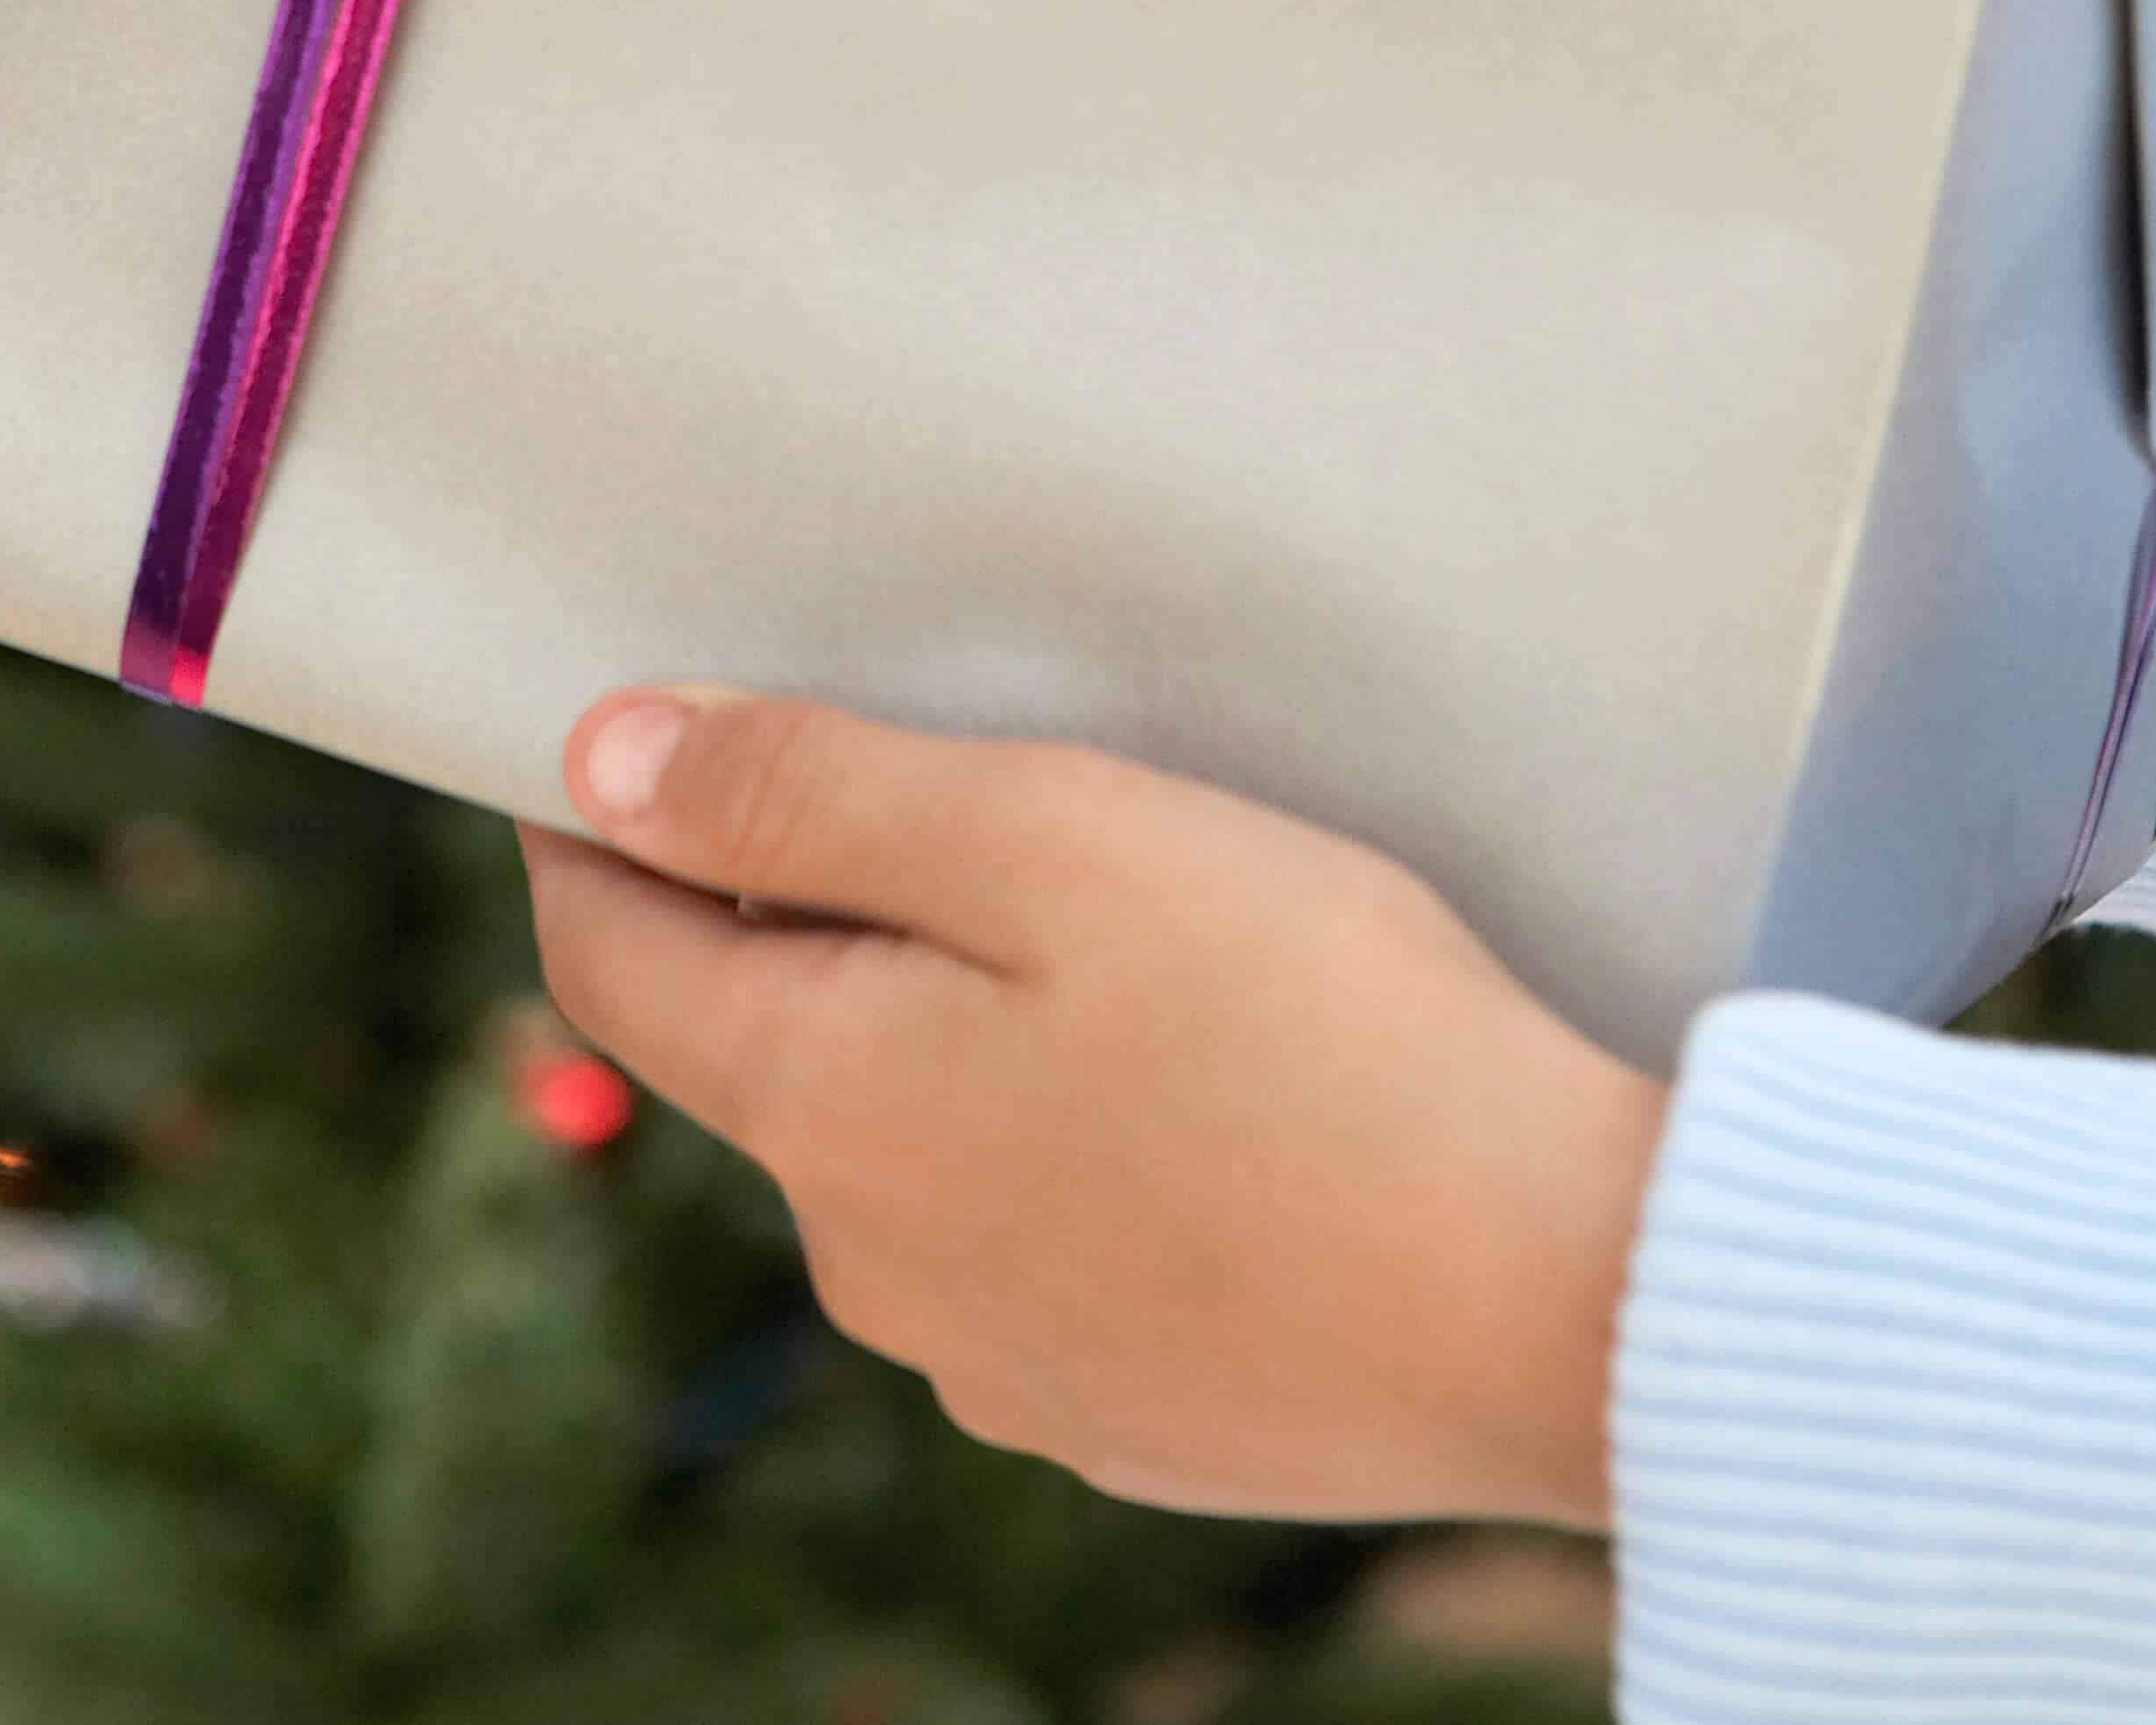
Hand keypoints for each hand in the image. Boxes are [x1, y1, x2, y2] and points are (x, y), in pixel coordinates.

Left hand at [524, 689, 1668, 1527]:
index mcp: (825, 1108)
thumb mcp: (1053, 840)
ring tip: (1113, 948)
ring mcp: (997, 1360)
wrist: (1565, 1298)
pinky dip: (1067, 1155)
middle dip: (804, 924)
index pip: (607, 957)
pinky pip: (1033, 1247)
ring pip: (907, 1154)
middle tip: (935, 799)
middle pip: (765, 1051)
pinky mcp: (1122, 1411)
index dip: (590, 833)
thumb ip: (811, 797)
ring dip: (950, 1046)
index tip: (604, 742)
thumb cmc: (1324, 1035)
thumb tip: (603, 764)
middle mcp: (871, 1265)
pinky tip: (1201, 1099)